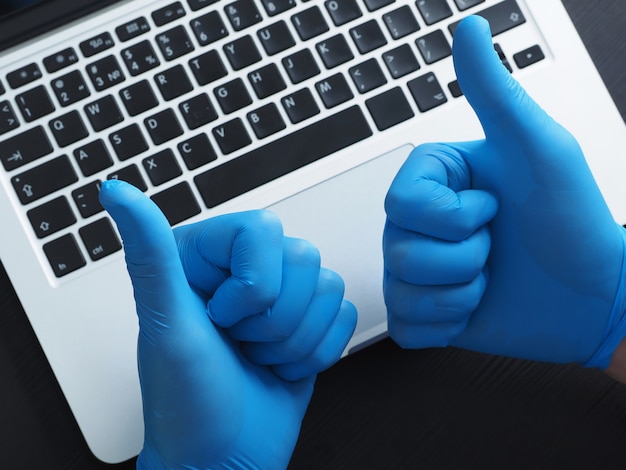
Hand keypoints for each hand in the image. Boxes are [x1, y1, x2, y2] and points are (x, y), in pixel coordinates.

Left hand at [99, 180, 356, 468]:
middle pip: (304, 258)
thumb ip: (149, 252)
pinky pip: (343, 313)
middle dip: (274, 321)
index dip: (253, 284)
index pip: (263, 230)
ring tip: (257, 357)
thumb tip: (116, 191)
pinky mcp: (309, 321)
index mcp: (203, 256)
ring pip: (328, 286)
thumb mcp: (166, 323)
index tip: (222, 318)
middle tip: (239, 343)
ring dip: (294, 340)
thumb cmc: (188, 403)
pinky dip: (317, 352)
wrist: (223, 459)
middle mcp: (243, 270)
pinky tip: (281, 366)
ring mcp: (280, 297)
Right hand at [383, 15, 625, 367]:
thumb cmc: (574, 224)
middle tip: (496, 247)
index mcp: (436, 181)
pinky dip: (446, 323)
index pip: (401, 201)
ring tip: (489, 278)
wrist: (595, 298)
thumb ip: (495, 92)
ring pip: (400, 289)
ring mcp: (418, 269)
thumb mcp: (539, 150)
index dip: (453, 215)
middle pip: (398, 247)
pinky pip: (406, 325)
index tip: (494, 208)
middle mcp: (420, 224)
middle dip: (463, 257)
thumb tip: (468, 29)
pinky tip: (474, 306)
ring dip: (459, 293)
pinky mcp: (424, 310)